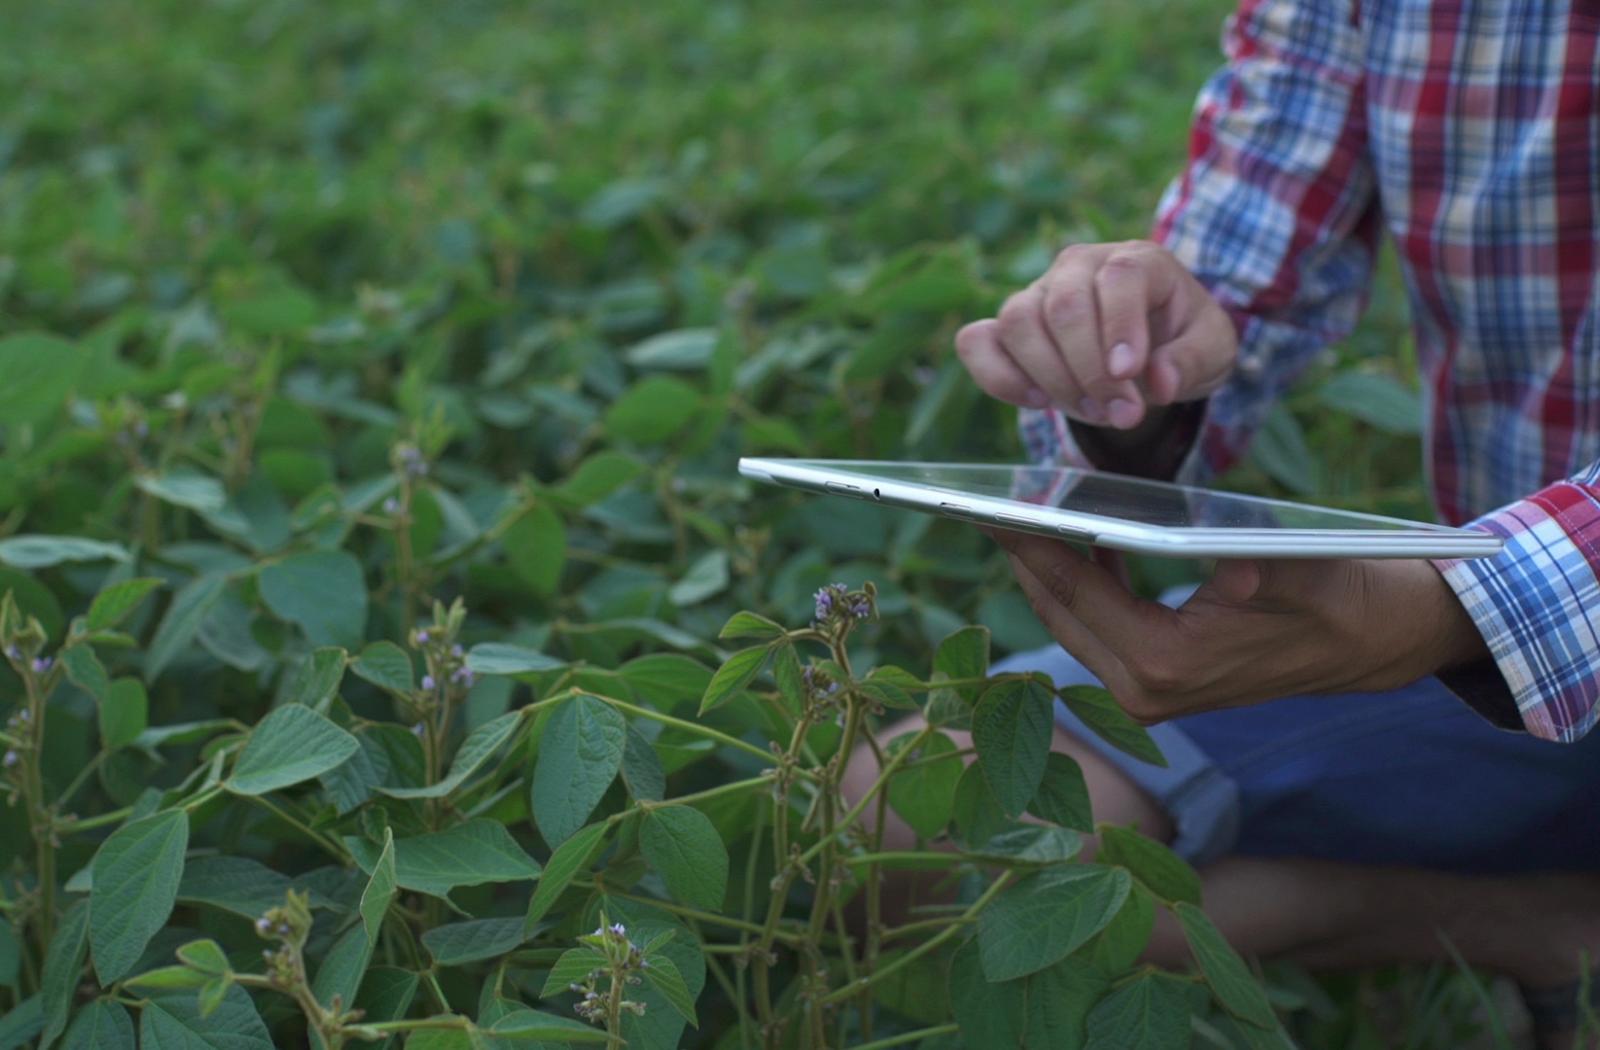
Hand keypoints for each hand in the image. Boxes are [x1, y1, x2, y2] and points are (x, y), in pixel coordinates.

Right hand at [955, 241, 1236, 429]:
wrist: (1152, 348)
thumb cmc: (1182, 340)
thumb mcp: (1212, 350)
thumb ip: (1191, 362)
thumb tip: (1158, 382)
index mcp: (1136, 260)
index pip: (1118, 278)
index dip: (1120, 327)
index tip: (1130, 374)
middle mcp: (1079, 267)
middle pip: (1065, 307)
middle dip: (1090, 371)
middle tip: (1124, 414)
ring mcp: (1037, 293)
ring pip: (1018, 322)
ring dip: (1052, 378)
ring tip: (1092, 410)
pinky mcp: (1007, 326)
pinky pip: (977, 342)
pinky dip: (999, 377)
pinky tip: (1038, 400)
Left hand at [992, 529, 1488, 722]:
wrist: (1374, 641)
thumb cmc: (1339, 595)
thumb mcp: (1300, 569)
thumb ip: (1257, 564)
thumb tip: (1232, 560)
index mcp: (1167, 664)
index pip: (1073, 591)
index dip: (1028, 541)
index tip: (987, 503)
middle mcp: (1144, 689)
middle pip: (1056, 608)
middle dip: (1023, 551)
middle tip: (991, 496)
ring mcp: (1146, 691)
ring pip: (1068, 618)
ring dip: (1047, 566)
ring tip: (1023, 508)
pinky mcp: (1154, 680)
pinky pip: (1093, 624)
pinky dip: (1079, 581)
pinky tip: (1075, 538)